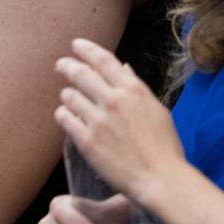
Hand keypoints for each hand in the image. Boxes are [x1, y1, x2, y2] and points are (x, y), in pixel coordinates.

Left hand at [54, 39, 189, 209]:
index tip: (76, 45)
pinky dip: (63, 114)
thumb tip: (123, 68)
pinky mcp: (87, 141)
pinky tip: (65, 116)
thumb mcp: (156, 109)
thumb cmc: (164, 146)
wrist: (160, 178)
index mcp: (133, 90)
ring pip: (69, 96)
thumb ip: (136, 87)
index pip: (103, 60)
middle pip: (80, 73)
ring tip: (69, 99)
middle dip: (66, 66)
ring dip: (67, 95)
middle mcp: (113, 101)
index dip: (86, 49)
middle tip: (60, 65)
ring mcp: (98, 121)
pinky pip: (65, 118)